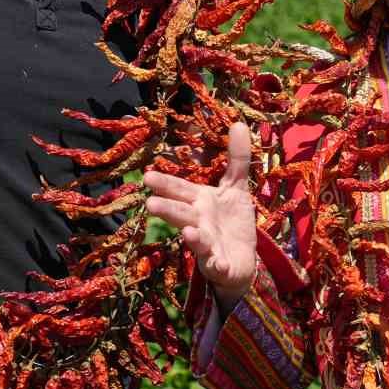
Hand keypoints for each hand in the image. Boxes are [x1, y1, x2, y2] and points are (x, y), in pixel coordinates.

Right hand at [145, 122, 257, 306]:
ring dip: (192, 237)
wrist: (240, 259)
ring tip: (188, 232)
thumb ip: (237, 159)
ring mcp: (207, 245)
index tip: (148, 176)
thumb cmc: (231, 220)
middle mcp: (199, 222)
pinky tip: (218, 263)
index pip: (181, 189)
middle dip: (168, 209)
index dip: (166, 183)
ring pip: (197, 239)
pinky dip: (217, 265)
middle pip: (182, 213)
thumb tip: (240, 123)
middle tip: (150, 203)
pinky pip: (218, 265)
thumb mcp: (236, 188)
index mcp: (200, 201)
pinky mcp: (220, 264)